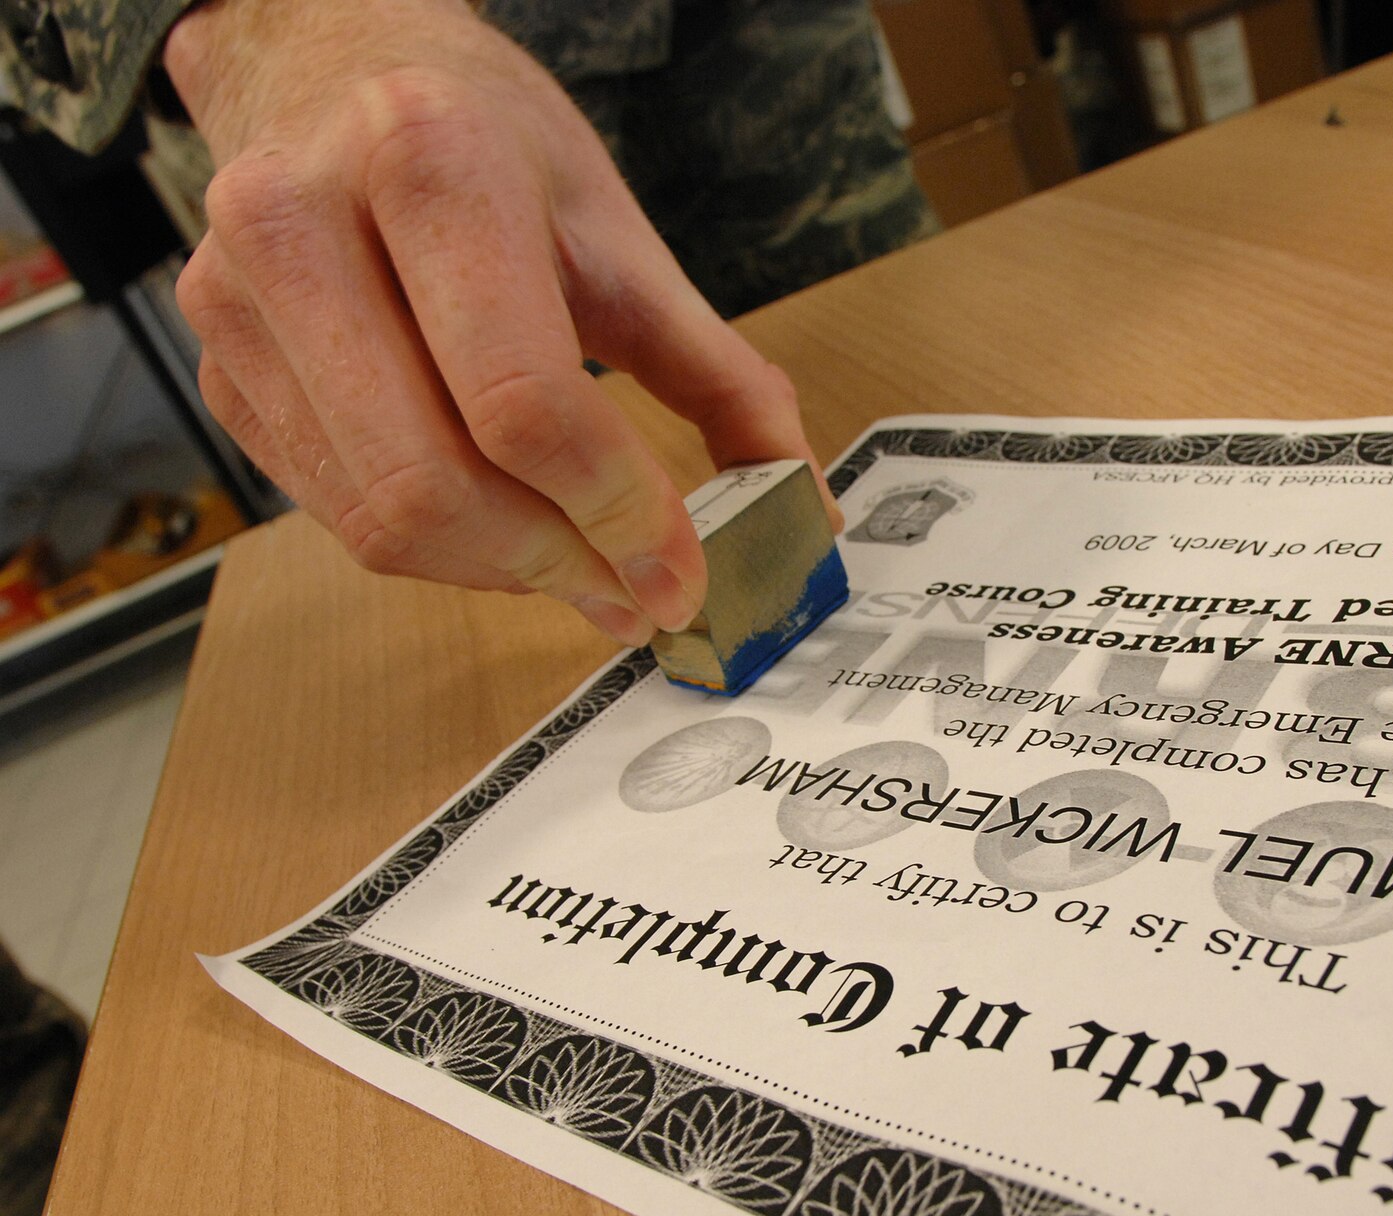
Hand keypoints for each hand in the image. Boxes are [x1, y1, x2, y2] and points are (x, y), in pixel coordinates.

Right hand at [165, 0, 841, 646]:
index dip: (614, 509)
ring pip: (378, 519)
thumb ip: (716, 371)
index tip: (682, 571)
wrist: (331, 67)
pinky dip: (442, 553)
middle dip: (560, 562)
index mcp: (428, 165)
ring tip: (588, 572)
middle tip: (640, 595)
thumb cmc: (483, 142)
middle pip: (433, 479)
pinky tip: (509, 534)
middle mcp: (304, 226)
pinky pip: (338, 517)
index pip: (521, 399)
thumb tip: (795, 499)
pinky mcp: (219, 373)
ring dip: (504, 573)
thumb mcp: (618, 230)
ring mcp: (238, 306)